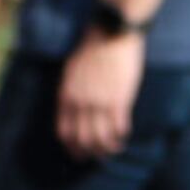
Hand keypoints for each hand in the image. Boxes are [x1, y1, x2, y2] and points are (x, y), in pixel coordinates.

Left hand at [53, 28, 145, 161]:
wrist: (111, 33)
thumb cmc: (92, 49)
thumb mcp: (72, 72)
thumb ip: (72, 93)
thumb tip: (75, 111)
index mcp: (66, 96)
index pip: (64, 132)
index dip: (72, 148)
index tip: (80, 154)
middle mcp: (81, 103)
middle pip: (83, 141)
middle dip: (91, 153)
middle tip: (100, 157)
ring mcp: (100, 103)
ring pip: (102, 139)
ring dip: (109, 149)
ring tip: (115, 148)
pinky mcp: (119, 100)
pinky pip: (119, 128)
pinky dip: (121, 136)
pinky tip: (124, 135)